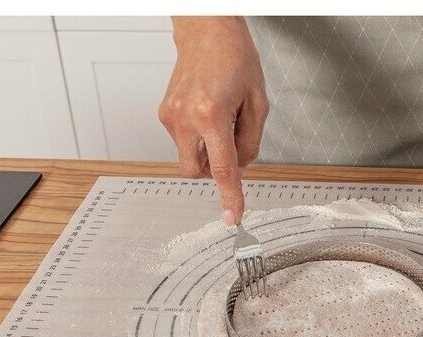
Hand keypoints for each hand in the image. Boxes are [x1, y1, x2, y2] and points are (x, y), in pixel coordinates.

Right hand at [158, 17, 268, 224]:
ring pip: (189, 158)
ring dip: (207, 151)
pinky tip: (208, 114)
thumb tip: (240, 169)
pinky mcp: (164, 113)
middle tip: (231, 146)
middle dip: (214, 170)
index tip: (232, 217)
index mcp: (212, 114)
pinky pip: (183, 142)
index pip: (222, 169)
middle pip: (198, 171)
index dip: (229, 196)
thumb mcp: (258, 103)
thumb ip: (251, 143)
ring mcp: (170, 116)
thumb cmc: (235, 59)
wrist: (207, 32)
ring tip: (220, 119)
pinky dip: (199, 138)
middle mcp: (186, 117)